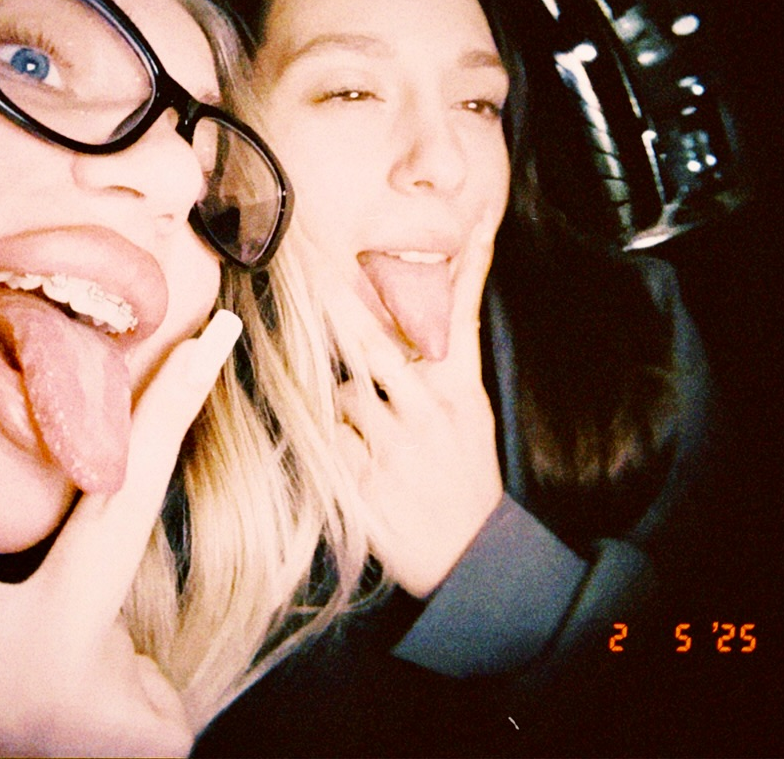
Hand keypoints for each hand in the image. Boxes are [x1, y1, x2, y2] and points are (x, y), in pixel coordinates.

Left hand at [333, 242, 503, 598]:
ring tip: (370, 437)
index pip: (456, 319)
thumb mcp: (473, 415)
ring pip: (342, 396)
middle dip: (339, 305)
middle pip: (373, 344)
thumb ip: (449, 364)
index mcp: (457, 392)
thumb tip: (434, 309)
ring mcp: (393, 448)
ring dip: (343, 407)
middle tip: (310, 265)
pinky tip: (356, 465)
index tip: (464, 227)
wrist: (473, 556)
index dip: (459, 270)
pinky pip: (329, 443)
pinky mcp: (363, 483)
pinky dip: (334, 446)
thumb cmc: (466, 478)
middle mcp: (427, 413)